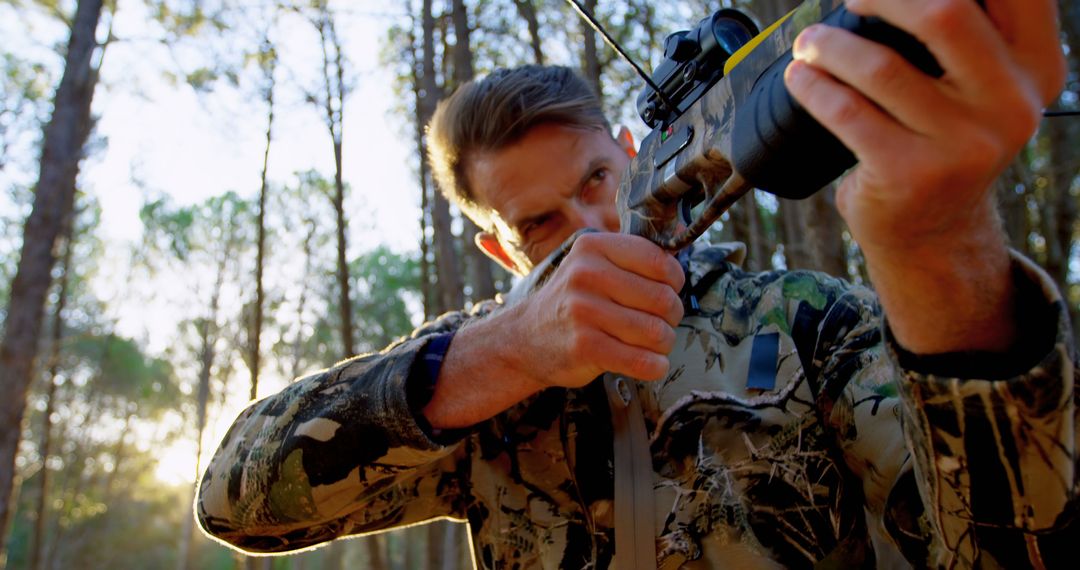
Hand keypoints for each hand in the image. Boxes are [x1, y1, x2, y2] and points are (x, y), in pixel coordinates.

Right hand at [424, 233, 683, 428]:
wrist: (524, 339)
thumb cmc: (573, 301)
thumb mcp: (593, 264)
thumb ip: (632, 255)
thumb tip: (685, 231)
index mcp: (594, 247)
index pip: (660, 262)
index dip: (675, 283)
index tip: (667, 292)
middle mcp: (587, 274)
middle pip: (663, 300)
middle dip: (672, 317)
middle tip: (660, 323)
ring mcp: (584, 311)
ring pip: (656, 333)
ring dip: (664, 344)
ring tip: (653, 344)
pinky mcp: (584, 346)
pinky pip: (642, 361)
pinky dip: (654, 366)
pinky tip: (650, 363)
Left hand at [782, 0, 1065, 352]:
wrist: (934, 232)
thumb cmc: (945, 140)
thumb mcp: (980, 87)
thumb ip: (965, 36)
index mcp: (1036, 68)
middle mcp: (1011, 105)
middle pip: (945, 14)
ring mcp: (963, 145)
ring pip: (882, 67)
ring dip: (830, 46)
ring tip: (808, 43)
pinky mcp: (909, 175)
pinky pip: (847, 112)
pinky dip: (813, 87)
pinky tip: (799, 77)